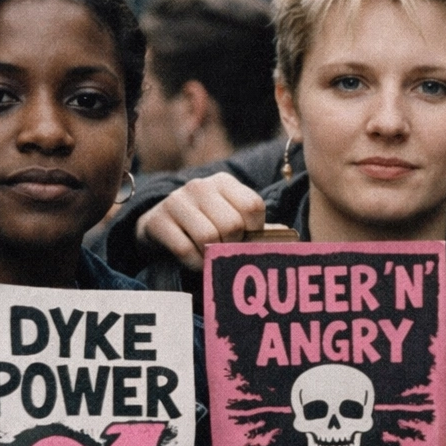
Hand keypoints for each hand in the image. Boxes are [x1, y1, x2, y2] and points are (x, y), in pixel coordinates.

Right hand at [135, 172, 265, 270]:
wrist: (160, 224)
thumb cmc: (206, 222)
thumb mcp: (231, 216)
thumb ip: (257, 228)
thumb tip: (288, 237)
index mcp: (224, 182)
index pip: (253, 206)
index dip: (254, 230)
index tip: (246, 238)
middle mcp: (200, 186)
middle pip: (232, 225)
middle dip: (232, 245)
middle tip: (226, 250)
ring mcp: (176, 201)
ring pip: (208, 237)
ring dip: (213, 255)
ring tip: (211, 255)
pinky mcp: (158, 220)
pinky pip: (185, 250)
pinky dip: (195, 263)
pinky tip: (196, 261)